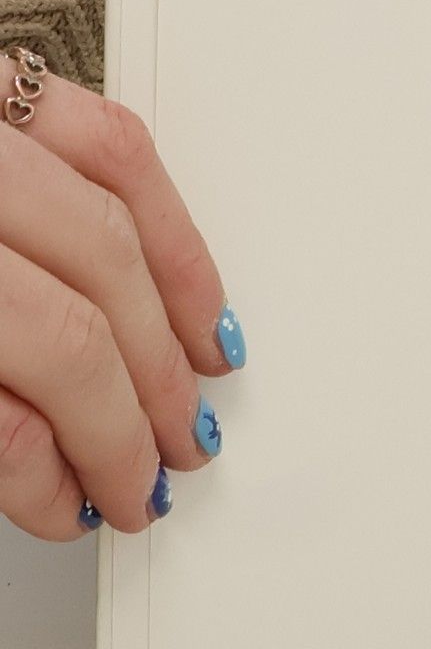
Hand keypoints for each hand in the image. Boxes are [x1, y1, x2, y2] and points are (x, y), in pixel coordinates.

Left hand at [0, 54, 240, 538]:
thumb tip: (51, 480)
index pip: (14, 388)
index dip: (59, 465)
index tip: (82, 506)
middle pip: (77, 319)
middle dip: (130, 414)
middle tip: (152, 470)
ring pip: (113, 231)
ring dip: (171, 331)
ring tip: (192, 394)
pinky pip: (113, 142)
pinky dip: (171, 224)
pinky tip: (194, 291)